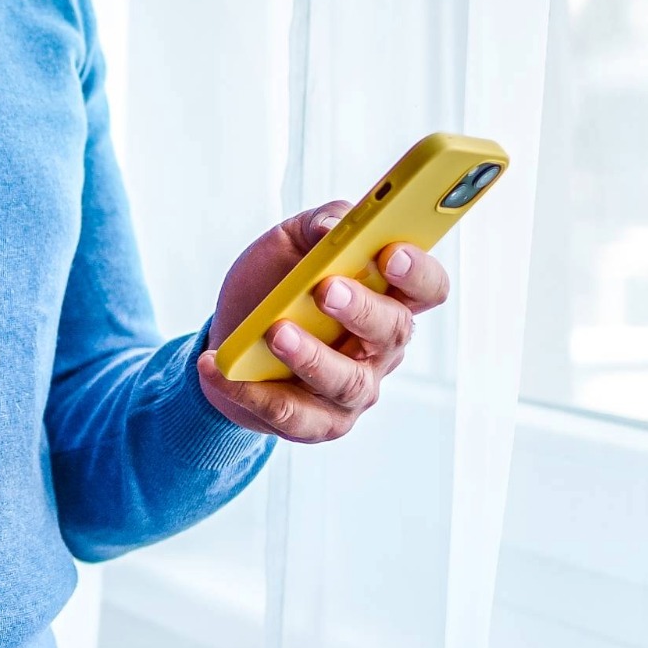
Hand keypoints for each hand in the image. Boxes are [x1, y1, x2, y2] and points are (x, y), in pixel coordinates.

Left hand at [193, 200, 450, 443]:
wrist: (229, 341)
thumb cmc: (272, 287)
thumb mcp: (289, 243)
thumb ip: (318, 224)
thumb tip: (334, 225)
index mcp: (387, 297)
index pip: (427, 287)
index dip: (418, 271)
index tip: (391, 252)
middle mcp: (380, 348)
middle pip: (392, 331)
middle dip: (361, 309)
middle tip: (326, 288)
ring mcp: (354, 388)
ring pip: (346, 380)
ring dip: (310, 356)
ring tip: (274, 332)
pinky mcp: (318, 423)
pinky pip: (292, 414)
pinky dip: (252, 392)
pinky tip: (219, 369)